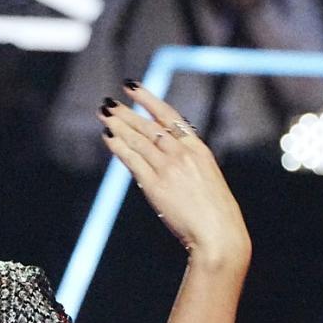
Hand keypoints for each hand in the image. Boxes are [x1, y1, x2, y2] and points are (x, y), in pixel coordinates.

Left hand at [98, 82, 249, 267]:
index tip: (132, 87)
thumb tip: (162, 157)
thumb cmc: (215, 213)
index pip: (169, 116)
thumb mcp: (206, 178)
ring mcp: (169, 168)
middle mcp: (183, 154)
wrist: (219, 235)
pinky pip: (133, 160)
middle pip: (149, 125)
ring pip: (138, 139)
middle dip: (126, 112)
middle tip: (108, 102)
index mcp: (199, 149)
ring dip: (118, 125)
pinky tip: (107, 137)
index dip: (148, 99)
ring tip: (103, 114)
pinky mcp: (156, 186)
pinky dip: (118, 147)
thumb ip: (186, 164)